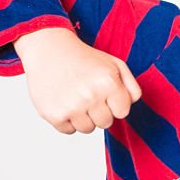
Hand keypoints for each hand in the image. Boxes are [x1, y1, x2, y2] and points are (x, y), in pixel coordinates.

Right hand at [13, 27, 141, 133]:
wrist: (48, 49)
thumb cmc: (83, 58)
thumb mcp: (114, 64)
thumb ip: (131, 86)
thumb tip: (131, 105)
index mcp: (108, 82)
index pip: (122, 112)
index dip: (114, 103)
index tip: (104, 93)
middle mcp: (90, 95)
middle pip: (106, 123)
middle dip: (99, 111)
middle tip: (88, 94)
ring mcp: (71, 106)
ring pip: (88, 129)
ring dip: (83, 117)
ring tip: (75, 97)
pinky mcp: (54, 114)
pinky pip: (69, 130)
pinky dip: (66, 119)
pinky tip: (63, 101)